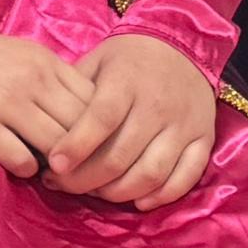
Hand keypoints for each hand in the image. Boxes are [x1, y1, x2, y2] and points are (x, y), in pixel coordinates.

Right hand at [0, 32, 88, 179]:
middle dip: (87, 154)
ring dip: (60, 167)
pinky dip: (28, 170)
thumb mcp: (24, 55)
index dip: (102, 131)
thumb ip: (56, 79)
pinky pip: (22, 161)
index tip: (97, 147)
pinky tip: (20, 164)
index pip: (96, 103)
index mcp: (46, 62)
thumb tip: (89, 116)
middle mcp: (32, 80)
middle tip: (82, 170)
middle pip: (83, 128)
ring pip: (58, 147)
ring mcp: (6, 102)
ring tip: (53, 173)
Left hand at [43, 30, 218, 209]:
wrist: (181, 45)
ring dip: (119, 192)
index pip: (101, 119)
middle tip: (62, 184)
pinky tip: (137, 201)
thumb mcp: (96, 61)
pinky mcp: (205, 139)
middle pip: (121, 155)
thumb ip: (72, 92)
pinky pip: (186, 177)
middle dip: (86, 179)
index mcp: (126, 82)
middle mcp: (157, 105)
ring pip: (152, 172)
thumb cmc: (127, 58)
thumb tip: (42, 127)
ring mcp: (184, 125)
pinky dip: (162, 196)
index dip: (76, 146)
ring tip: (95, 193)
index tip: (53, 166)